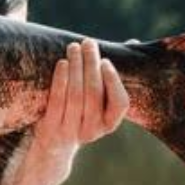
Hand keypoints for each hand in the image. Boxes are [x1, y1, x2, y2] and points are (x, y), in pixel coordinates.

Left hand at [33, 40, 129, 180]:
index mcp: (109, 124)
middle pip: (94, 94)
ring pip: (76, 96)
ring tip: (73, 47)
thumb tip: (134, 43)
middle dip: (91, 65)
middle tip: (88, 43)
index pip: (120, 104)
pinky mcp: (51, 128)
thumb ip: (115, 72)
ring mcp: (71, 132)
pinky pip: (57, 101)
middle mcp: (93, 131)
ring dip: (76, 67)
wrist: (54, 141)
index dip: (113, 81)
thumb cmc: (82, 109)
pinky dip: (61, 80)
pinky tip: (62, 63)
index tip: (105, 61)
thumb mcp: (99, 98)